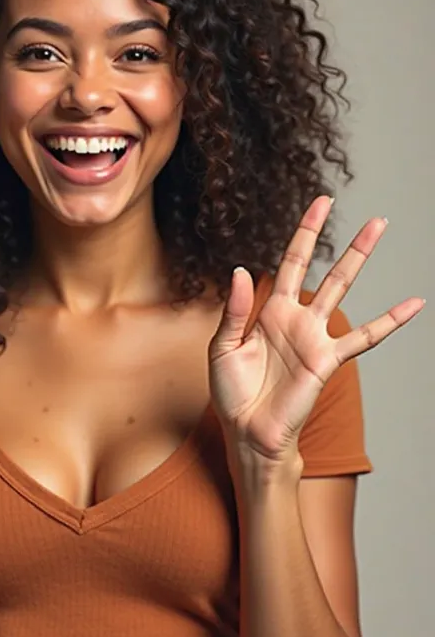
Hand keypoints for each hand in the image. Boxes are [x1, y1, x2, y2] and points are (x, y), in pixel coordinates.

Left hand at [208, 195, 424, 475]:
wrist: (247, 433)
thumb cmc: (233, 393)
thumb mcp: (222, 347)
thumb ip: (235, 310)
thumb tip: (243, 270)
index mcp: (269, 312)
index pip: (290, 262)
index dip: (305, 234)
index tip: (321, 203)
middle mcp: (296, 318)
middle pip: (324, 269)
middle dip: (344, 241)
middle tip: (367, 215)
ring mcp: (315, 337)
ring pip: (342, 288)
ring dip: (360, 258)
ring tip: (380, 228)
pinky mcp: (327, 359)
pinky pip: (364, 336)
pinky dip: (390, 321)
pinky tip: (413, 304)